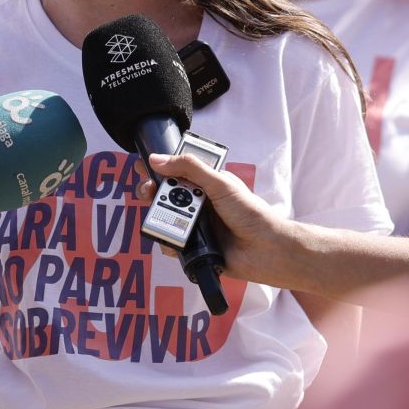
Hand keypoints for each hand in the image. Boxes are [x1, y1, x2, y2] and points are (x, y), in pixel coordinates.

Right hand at [141, 153, 307, 290]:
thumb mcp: (220, 184)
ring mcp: (194, 225)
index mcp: (206, 183)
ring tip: (168, 218)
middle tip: (148, 192)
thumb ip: (189, 168)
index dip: (158, 170)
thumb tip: (157, 159)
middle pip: (163, 196)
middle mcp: (197, 203)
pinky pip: (170, 242)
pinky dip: (168, 241)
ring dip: (161, 217)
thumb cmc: (250, 213)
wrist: (265, 249)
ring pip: (163, 219)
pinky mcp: (193, 247)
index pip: (175, 172)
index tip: (143, 168)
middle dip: (152, 193)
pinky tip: (176, 240)